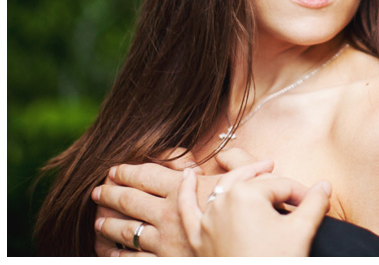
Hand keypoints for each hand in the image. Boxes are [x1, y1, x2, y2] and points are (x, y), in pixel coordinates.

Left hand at [92, 147, 265, 255]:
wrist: (251, 250)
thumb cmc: (252, 213)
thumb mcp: (250, 180)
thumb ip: (237, 161)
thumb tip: (224, 152)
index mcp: (183, 190)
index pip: (145, 175)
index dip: (127, 170)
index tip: (115, 168)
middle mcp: (167, 213)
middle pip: (129, 200)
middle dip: (110, 193)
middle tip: (97, 190)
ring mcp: (163, 240)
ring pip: (126, 230)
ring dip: (109, 224)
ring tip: (98, 220)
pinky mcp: (164, 262)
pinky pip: (132, 259)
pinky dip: (117, 255)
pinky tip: (110, 252)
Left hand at [178, 162, 330, 255]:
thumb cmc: (276, 262)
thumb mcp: (301, 231)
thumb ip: (314, 202)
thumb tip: (325, 185)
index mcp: (247, 194)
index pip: (281, 185)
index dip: (302, 194)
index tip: (316, 205)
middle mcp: (222, 201)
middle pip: (255, 183)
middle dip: (277, 183)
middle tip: (296, 190)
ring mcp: (207, 219)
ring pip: (223, 189)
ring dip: (238, 175)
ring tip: (259, 166)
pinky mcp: (198, 237)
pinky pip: (187, 209)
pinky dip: (186, 191)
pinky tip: (188, 175)